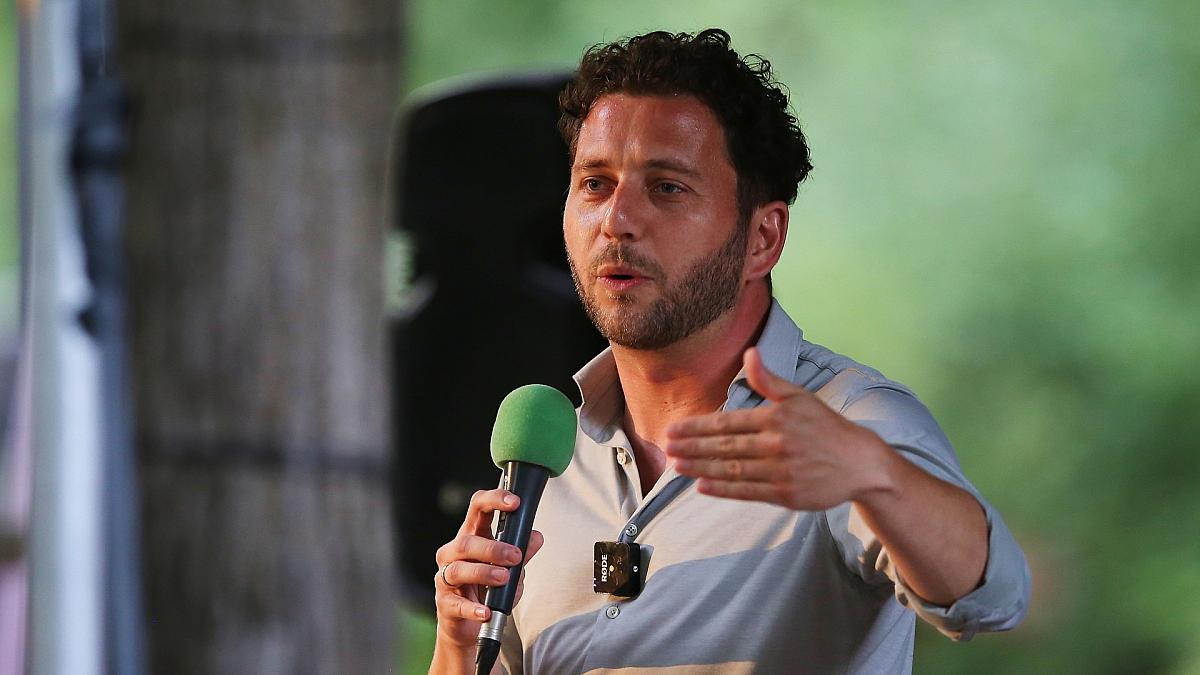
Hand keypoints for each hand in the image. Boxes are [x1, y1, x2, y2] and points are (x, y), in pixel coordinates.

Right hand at [433, 489, 544, 649]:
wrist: (470, 626)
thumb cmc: (487, 589)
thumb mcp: (510, 568)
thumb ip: (522, 552)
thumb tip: (536, 537)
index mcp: (471, 537)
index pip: (477, 509)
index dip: (494, 500)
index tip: (514, 502)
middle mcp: (453, 553)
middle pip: (466, 542)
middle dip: (493, 548)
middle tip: (516, 556)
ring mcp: (445, 578)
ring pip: (458, 570)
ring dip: (484, 572)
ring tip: (504, 578)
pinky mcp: (445, 603)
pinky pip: (456, 604)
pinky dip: (472, 608)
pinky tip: (486, 611)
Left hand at [665, 347, 891, 510]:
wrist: (860, 463)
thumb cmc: (826, 427)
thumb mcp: (800, 397)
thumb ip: (769, 379)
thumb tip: (750, 353)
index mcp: (776, 417)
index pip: (728, 422)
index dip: (697, 427)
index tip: (674, 430)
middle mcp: (776, 443)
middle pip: (725, 447)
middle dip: (692, 448)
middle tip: (666, 448)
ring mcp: (780, 470)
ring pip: (732, 470)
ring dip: (701, 468)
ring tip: (677, 467)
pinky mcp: (786, 494)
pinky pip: (748, 491)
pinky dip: (723, 490)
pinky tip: (702, 487)